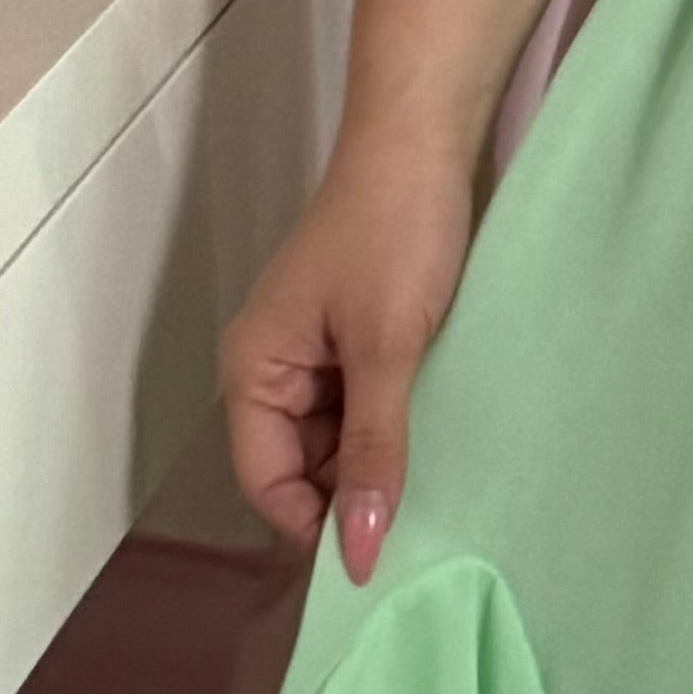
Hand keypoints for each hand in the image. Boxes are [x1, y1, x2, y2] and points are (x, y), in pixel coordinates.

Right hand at [219, 133, 476, 581]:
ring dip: (380, 459)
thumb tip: (355, 555)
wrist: (427, 137)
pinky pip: (366, 405)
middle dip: (351, 495)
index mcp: (253, 369)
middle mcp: (273, 367)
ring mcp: (317, 351)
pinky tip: (439, 435)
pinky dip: (396, 423)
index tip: (378, 556)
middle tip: (421, 520)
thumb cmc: (396, 233)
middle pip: (302, 468)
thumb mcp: (387, 350)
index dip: (315, 525)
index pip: (267, 483)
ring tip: (437, 478)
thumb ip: (373, 452)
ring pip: (339, 440)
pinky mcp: (358, 335)